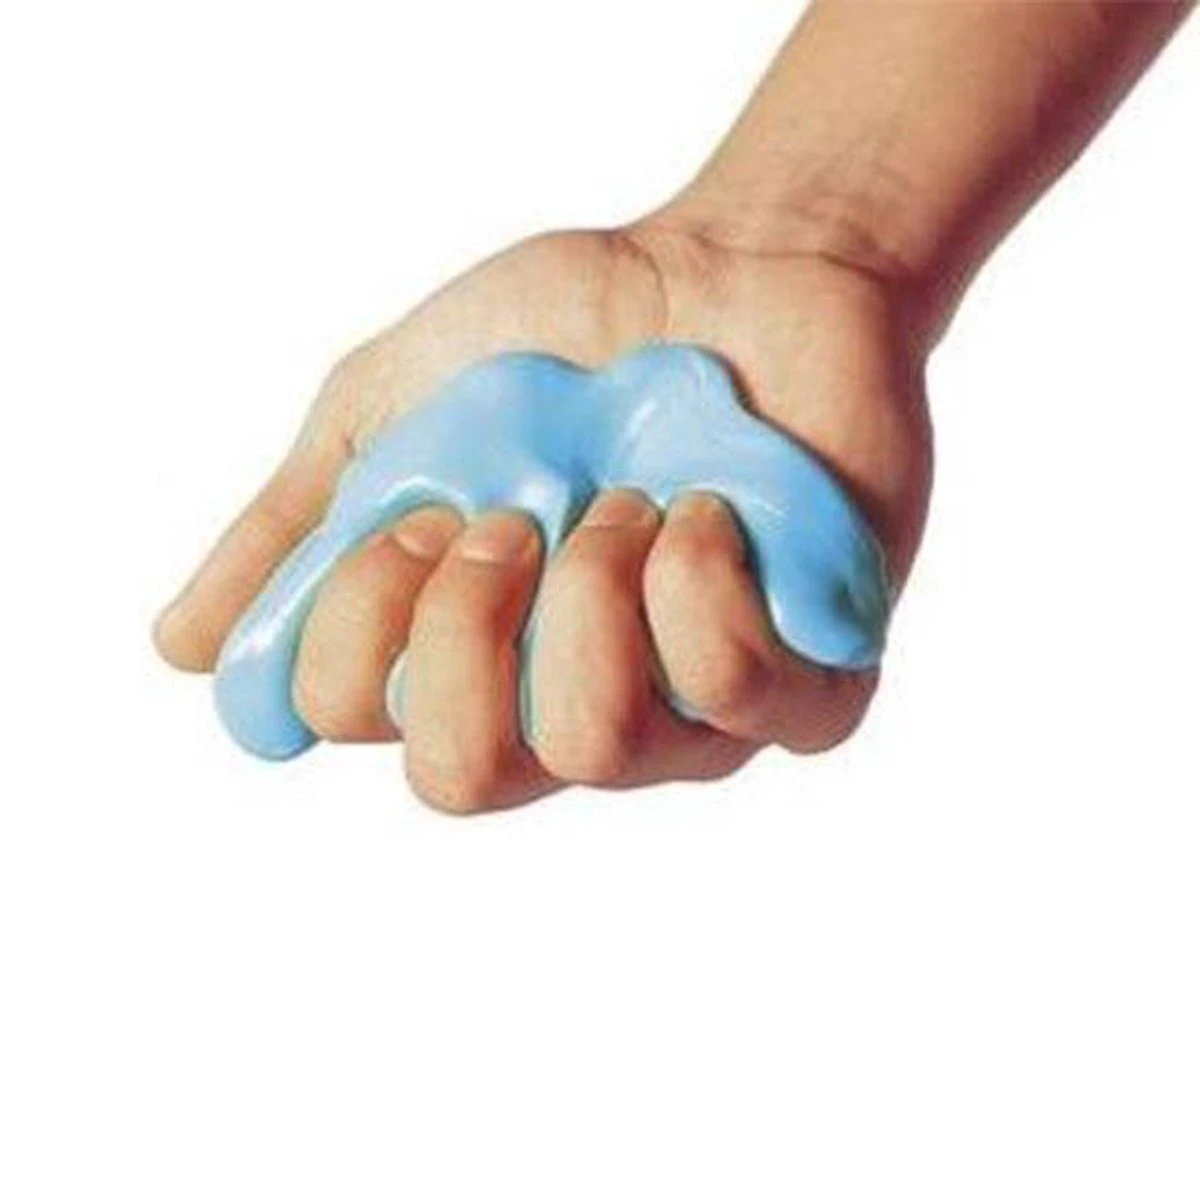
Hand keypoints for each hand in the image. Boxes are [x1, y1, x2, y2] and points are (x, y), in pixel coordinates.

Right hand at [154, 219, 931, 811]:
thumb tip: (183, 649)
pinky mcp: (807, 687)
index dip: (365, 606)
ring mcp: (686, 717)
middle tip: (515, 519)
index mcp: (459, 656)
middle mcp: (560, 709)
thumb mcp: (394, 406)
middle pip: (463, 780)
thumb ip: (297, 523)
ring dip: (590, 591)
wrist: (736, 268)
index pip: (353, 717)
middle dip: (465, 626)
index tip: (429, 501)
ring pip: (597, 747)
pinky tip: (710, 511)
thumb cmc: (562, 341)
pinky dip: (703, 583)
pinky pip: (743, 700)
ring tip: (631, 501)